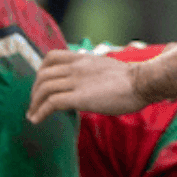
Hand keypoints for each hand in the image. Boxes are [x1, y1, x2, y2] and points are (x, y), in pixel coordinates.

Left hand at [27, 49, 172, 122]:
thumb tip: (86, 83)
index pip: (51, 57)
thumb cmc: (132, 79)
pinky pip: (51, 103)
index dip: (41, 71)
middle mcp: (77, 67)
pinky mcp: (79, 97)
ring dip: (34, 103)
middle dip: (34, 91)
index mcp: (83, 58)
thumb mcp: (106, 67)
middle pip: (43, 75)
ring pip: (43, 89)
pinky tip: (38, 120)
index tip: (42, 84)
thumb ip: (91, 72)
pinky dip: (40, 112)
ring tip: (34, 114)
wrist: (143, 82)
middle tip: (35, 104)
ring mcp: (77, 81)